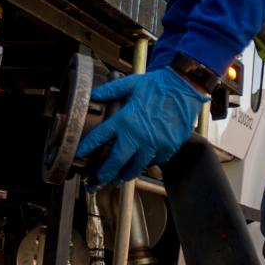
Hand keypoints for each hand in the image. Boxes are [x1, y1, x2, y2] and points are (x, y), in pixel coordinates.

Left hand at [75, 67, 205, 187]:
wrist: (185, 88)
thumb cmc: (159, 85)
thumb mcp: (131, 84)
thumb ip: (110, 91)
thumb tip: (93, 94)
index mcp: (125, 119)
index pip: (100, 137)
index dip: (87, 147)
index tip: (79, 154)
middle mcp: (138, 135)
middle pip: (116, 161)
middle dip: (105, 173)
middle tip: (97, 181)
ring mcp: (154, 144)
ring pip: (136, 167)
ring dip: (125, 175)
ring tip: (118, 179)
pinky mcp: (168, 147)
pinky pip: (154, 162)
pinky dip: (146, 164)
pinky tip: (141, 165)